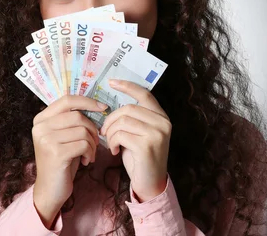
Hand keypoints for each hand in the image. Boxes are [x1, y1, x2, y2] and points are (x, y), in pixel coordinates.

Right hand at [31, 95, 106, 227]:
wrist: (50, 189)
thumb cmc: (61, 161)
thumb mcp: (63, 136)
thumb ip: (71, 119)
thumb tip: (97, 104)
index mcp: (41, 119)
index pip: (67, 100)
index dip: (87, 101)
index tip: (103, 108)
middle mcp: (40, 127)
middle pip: (78, 116)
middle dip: (92, 129)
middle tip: (94, 143)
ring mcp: (46, 139)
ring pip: (83, 130)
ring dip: (92, 144)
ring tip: (89, 154)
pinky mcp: (55, 153)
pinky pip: (83, 144)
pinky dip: (90, 153)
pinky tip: (86, 161)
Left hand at [99, 79, 171, 201]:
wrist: (150, 183)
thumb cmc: (140, 157)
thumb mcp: (139, 133)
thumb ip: (132, 118)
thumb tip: (109, 104)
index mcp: (161, 116)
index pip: (144, 93)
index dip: (128, 86)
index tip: (111, 82)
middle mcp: (163, 122)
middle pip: (127, 108)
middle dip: (110, 120)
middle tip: (104, 131)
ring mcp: (157, 134)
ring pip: (122, 121)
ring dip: (110, 133)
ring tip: (110, 143)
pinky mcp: (147, 146)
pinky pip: (120, 134)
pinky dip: (112, 142)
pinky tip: (114, 150)